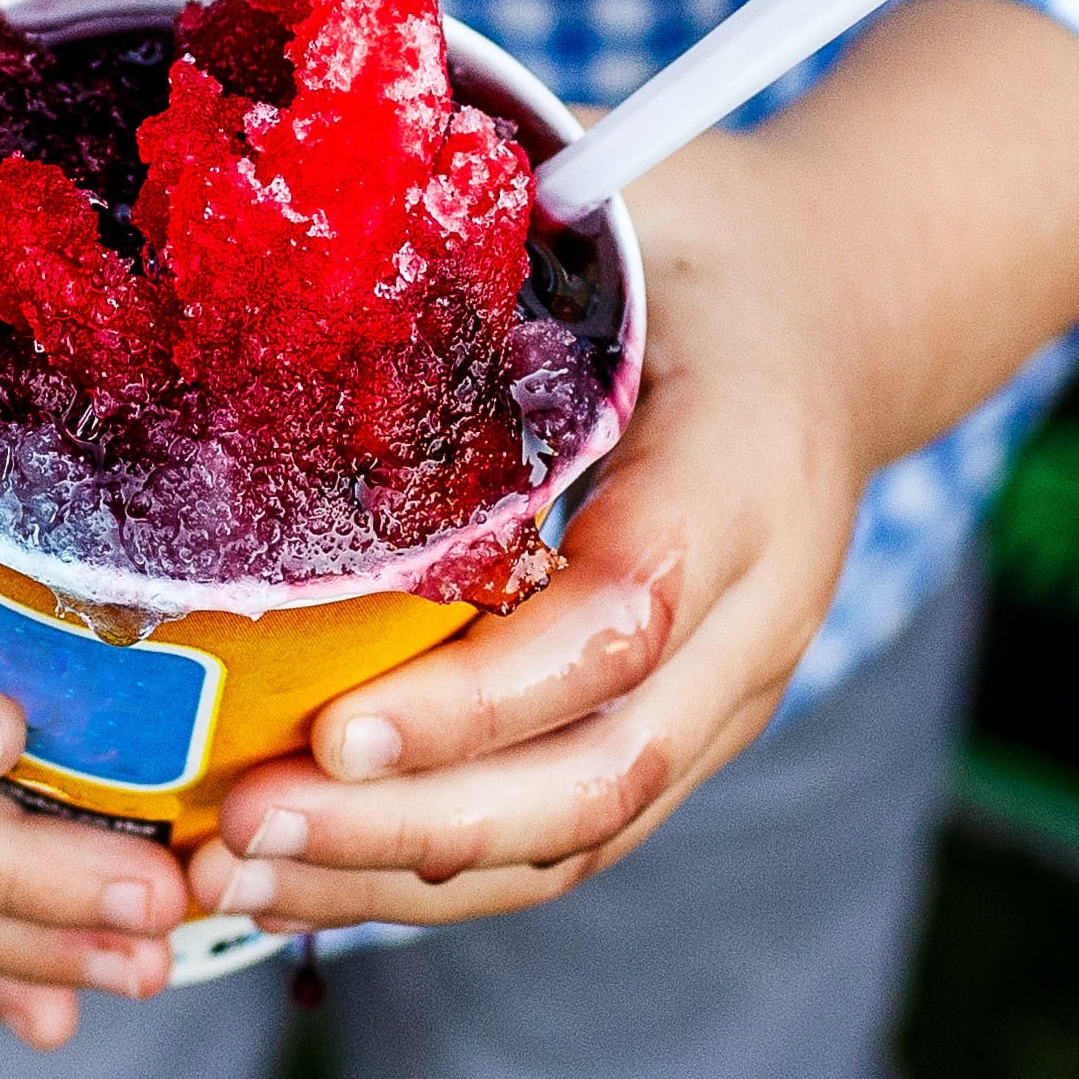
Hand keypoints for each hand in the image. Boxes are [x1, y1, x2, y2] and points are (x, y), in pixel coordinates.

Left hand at [187, 0, 1078, 929]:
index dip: (478, 696)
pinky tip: (305, 871)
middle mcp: (760, 611)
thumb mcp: (618, 203)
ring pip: (579, 837)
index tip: (330, 726)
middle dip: (411, 823)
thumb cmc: (701, 245)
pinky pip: (566, 838)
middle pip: (598, 775)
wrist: (843, 310)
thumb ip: (487, 227)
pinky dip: (432, 871)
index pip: (623, 619)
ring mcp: (729, 690)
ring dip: (401, 874)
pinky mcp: (683, 731)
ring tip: (235, 875)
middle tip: (239, 827)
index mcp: (746, 466)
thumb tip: (297, 216)